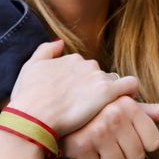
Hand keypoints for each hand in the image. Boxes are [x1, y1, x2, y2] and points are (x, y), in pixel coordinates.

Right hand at [7, 41, 138, 136]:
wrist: (32, 116)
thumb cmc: (27, 97)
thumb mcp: (30, 68)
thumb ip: (45, 51)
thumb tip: (60, 42)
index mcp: (71, 58)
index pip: (84, 69)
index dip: (81, 85)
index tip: (75, 99)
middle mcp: (86, 64)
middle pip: (98, 76)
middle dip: (94, 90)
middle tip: (85, 109)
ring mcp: (97, 77)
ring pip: (112, 82)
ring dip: (109, 94)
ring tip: (100, 112)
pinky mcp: (107, 92)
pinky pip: (130, 86)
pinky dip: (130, 92)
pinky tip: (126, 102)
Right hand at [60, 96, 158, 158]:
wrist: (59, 111)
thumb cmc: (99, 111)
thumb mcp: (128, 107)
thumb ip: (155, 111)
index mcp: (130, 105)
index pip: (153, 143)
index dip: (141, 143)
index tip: (126, 133)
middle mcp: (114, 116)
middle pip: (137, 158)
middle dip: (124, 154)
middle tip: (109, 140)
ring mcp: (96, 132)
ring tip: (98, 147)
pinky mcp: (79, 147)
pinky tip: (85, 152)